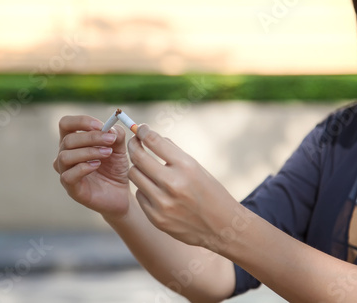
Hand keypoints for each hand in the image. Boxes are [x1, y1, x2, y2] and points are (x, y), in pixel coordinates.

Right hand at [54, 115, 130, 219]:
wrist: (121, 194)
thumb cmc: (115, 169)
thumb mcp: (119, 148)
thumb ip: (116, 135)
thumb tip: (110, 128)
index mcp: (74, 142)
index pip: (66, 124)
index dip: (81, 121)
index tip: (101, 125)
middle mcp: (65, 155)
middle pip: (68, 139)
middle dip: (92, 137)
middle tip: (111, 139)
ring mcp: (66, 172)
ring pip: (65, 156)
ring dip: (88, 151)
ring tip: (107, 153)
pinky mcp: (71, 189)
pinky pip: (68, 176)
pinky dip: (83, 168)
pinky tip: (97, 165)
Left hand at [127, 125, 238, 246]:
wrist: (222, 228)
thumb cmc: (211, 193)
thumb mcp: (198, 168)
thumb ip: (174, 154)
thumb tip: (151, 137)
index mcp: (186, 167)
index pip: (154, 141)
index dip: (144, 132)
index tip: (141, 129)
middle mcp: (173, 184)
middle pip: (139, 157)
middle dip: (134, 146)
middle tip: (134, 142)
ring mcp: (162, 203)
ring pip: (134, 175)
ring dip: (137, 168)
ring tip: (145, 167)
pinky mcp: (156, 218)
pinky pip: (139, 195)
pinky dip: (144, 189)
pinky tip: (155, 190)